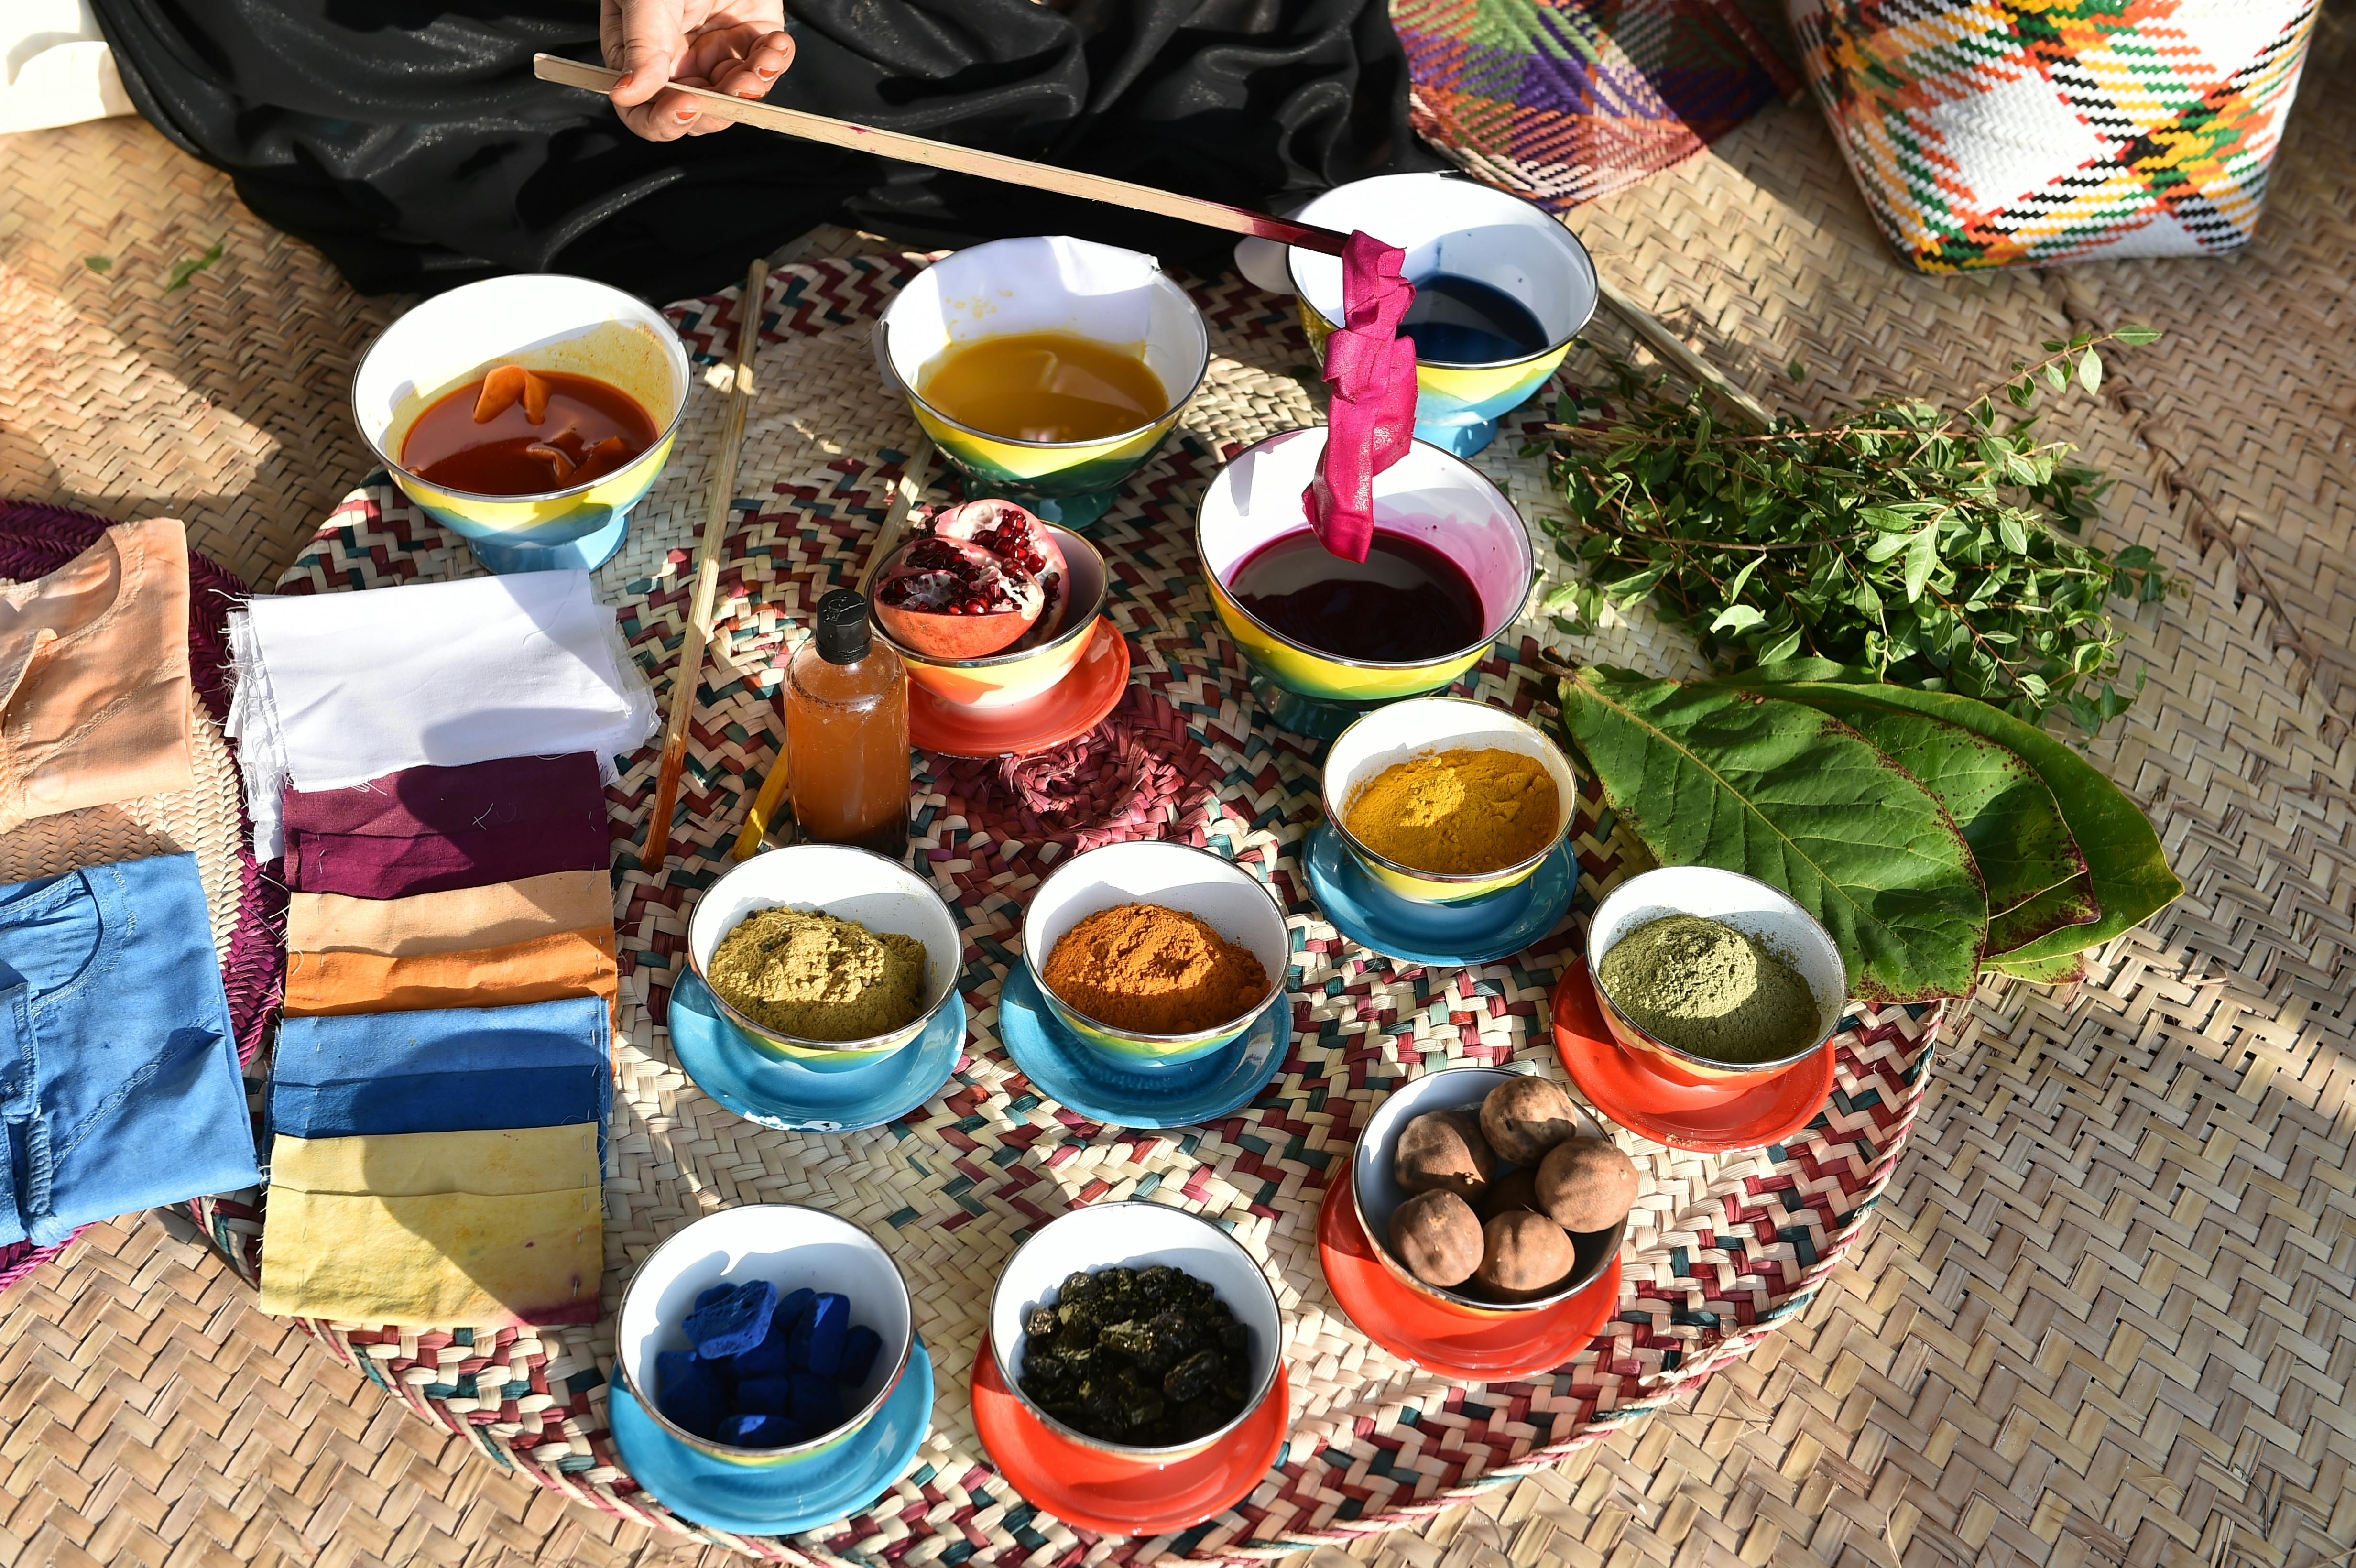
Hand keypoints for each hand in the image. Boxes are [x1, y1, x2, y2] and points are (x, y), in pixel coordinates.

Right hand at [601, 0, 793, 140]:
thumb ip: (639, 45)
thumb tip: (625, 95)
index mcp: (639, 56)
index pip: (643, 110)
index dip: (661, 120)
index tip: (685, 106)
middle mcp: (678, 63)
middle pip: (695, 116)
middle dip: (719, 108)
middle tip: (738, 84)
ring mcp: (717, 54)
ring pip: (735, 98)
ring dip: (754, 86)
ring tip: (765, 58)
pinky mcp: (753, 40)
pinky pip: (766, 69)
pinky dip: (776, 61)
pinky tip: (778, 42)